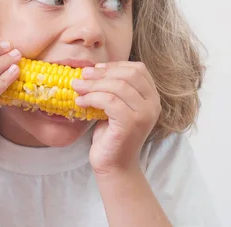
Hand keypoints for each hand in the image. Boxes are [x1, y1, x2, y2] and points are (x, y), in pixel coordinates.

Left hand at [72, 61, 161, 175]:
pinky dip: (92, 98)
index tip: (96, 68)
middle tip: (82, 75)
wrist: (114, 165)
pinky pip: (109, 101)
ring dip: (93, 84)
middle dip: (103, 72)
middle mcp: (153, 104)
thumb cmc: (112, 135)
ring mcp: (144, 114)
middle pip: (129, 74)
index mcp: (152, 97)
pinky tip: (80, 101)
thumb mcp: (116, 106)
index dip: (116, 65)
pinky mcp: (131, 124)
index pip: (138, 69)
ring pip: (118, 86)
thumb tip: (92, 69)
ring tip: (77, 87)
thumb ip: (114, 88)